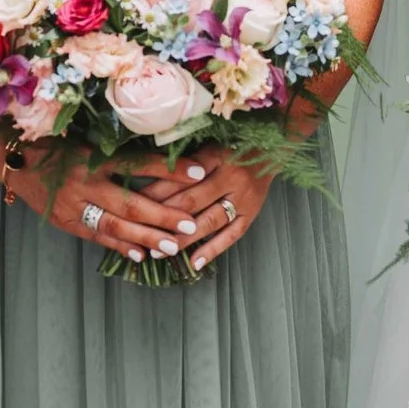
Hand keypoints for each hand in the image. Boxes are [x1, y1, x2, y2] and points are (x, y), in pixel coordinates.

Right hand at [15, 157, 207, 266]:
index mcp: (94, 157)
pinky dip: (119, 245)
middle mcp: (84, 183)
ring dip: (145, 238)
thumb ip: (119, 147)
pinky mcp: (65, 222)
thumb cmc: (57, 141)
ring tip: (171, 247)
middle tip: (190, 226)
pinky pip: (97, 236)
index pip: (139, 163)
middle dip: (162, 217)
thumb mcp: (88, 138)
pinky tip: (140, 255)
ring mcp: (73, 206)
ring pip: (115, 226)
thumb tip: (163, 151)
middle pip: (130, 203)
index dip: (170, 168)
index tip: (200, 171)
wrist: (12, 158)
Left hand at [138, 150, 273, 272]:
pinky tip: (193, 264)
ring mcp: (244, 198)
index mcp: (217, 155)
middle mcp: (232, 176)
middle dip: (163, 218)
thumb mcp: (210, 143)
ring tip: (159, 252)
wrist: (274, 147)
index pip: (182, 176)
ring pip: (209, 221)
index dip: (157, 191)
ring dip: (183, 239)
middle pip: (192, 200)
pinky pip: (232, 235)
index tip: (134, 203)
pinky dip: (213, 250)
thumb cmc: (234, 144)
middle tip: (139, 232)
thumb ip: (186, 160)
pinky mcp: (252, 213)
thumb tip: (149, 177)